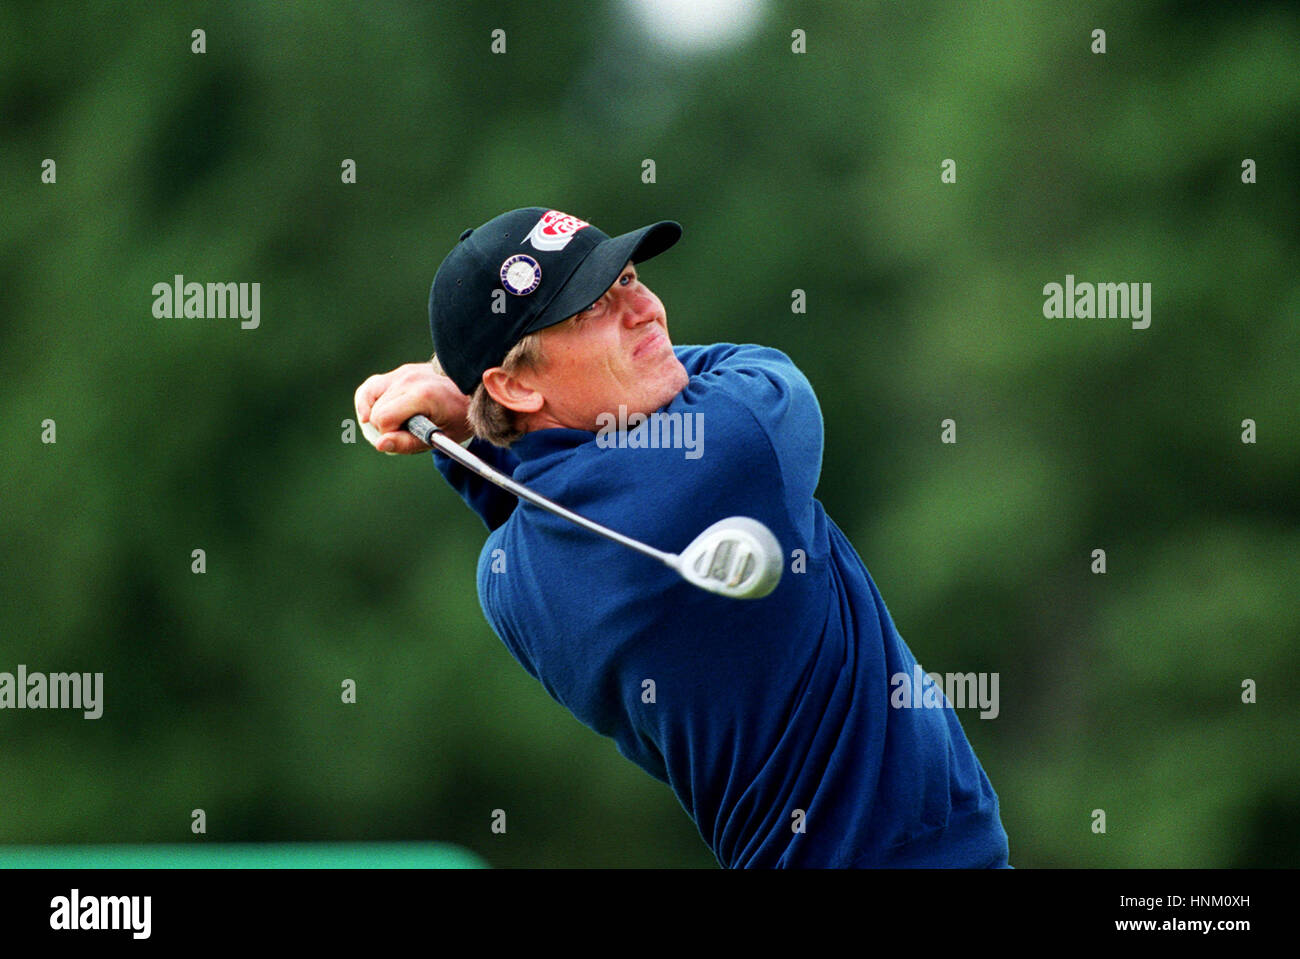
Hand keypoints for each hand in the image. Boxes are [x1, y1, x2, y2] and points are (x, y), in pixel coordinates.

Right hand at [354, 362, 473, 452]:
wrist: (472, 391)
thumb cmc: (458, 417)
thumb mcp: (439, 438)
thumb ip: (407, 443)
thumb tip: (380, 443)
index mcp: (422, 394)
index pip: (383, 418)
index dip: (391, 434)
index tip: (408, 437)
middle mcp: (409, 379)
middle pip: (375, 411)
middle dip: (385, 427)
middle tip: (406, 431)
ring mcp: (403, 372)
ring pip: (368, 398)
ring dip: (376, 414)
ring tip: (395, 422)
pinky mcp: (399, 372)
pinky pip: (371, 387)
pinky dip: (369, 401)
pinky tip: (374, 412)